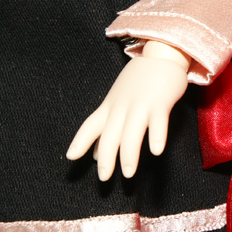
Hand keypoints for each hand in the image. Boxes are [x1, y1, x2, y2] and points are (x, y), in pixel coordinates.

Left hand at [66, 41, 190, 180]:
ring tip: (129, 173)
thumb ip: (108, 126)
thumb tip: (95, 154)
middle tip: (104, 178)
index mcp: (111, 106)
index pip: (91, 124)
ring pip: (132, 132)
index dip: (81, 141)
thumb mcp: (119, 100)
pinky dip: (156, 136)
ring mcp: (141, 104)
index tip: (70, 157)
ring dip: (129, 154)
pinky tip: (156, 151)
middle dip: (106, 157)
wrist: (161, 54)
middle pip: (110, 134)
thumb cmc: (141, 80)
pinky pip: (158, 122)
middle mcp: (122, 106)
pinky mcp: (160, 102)